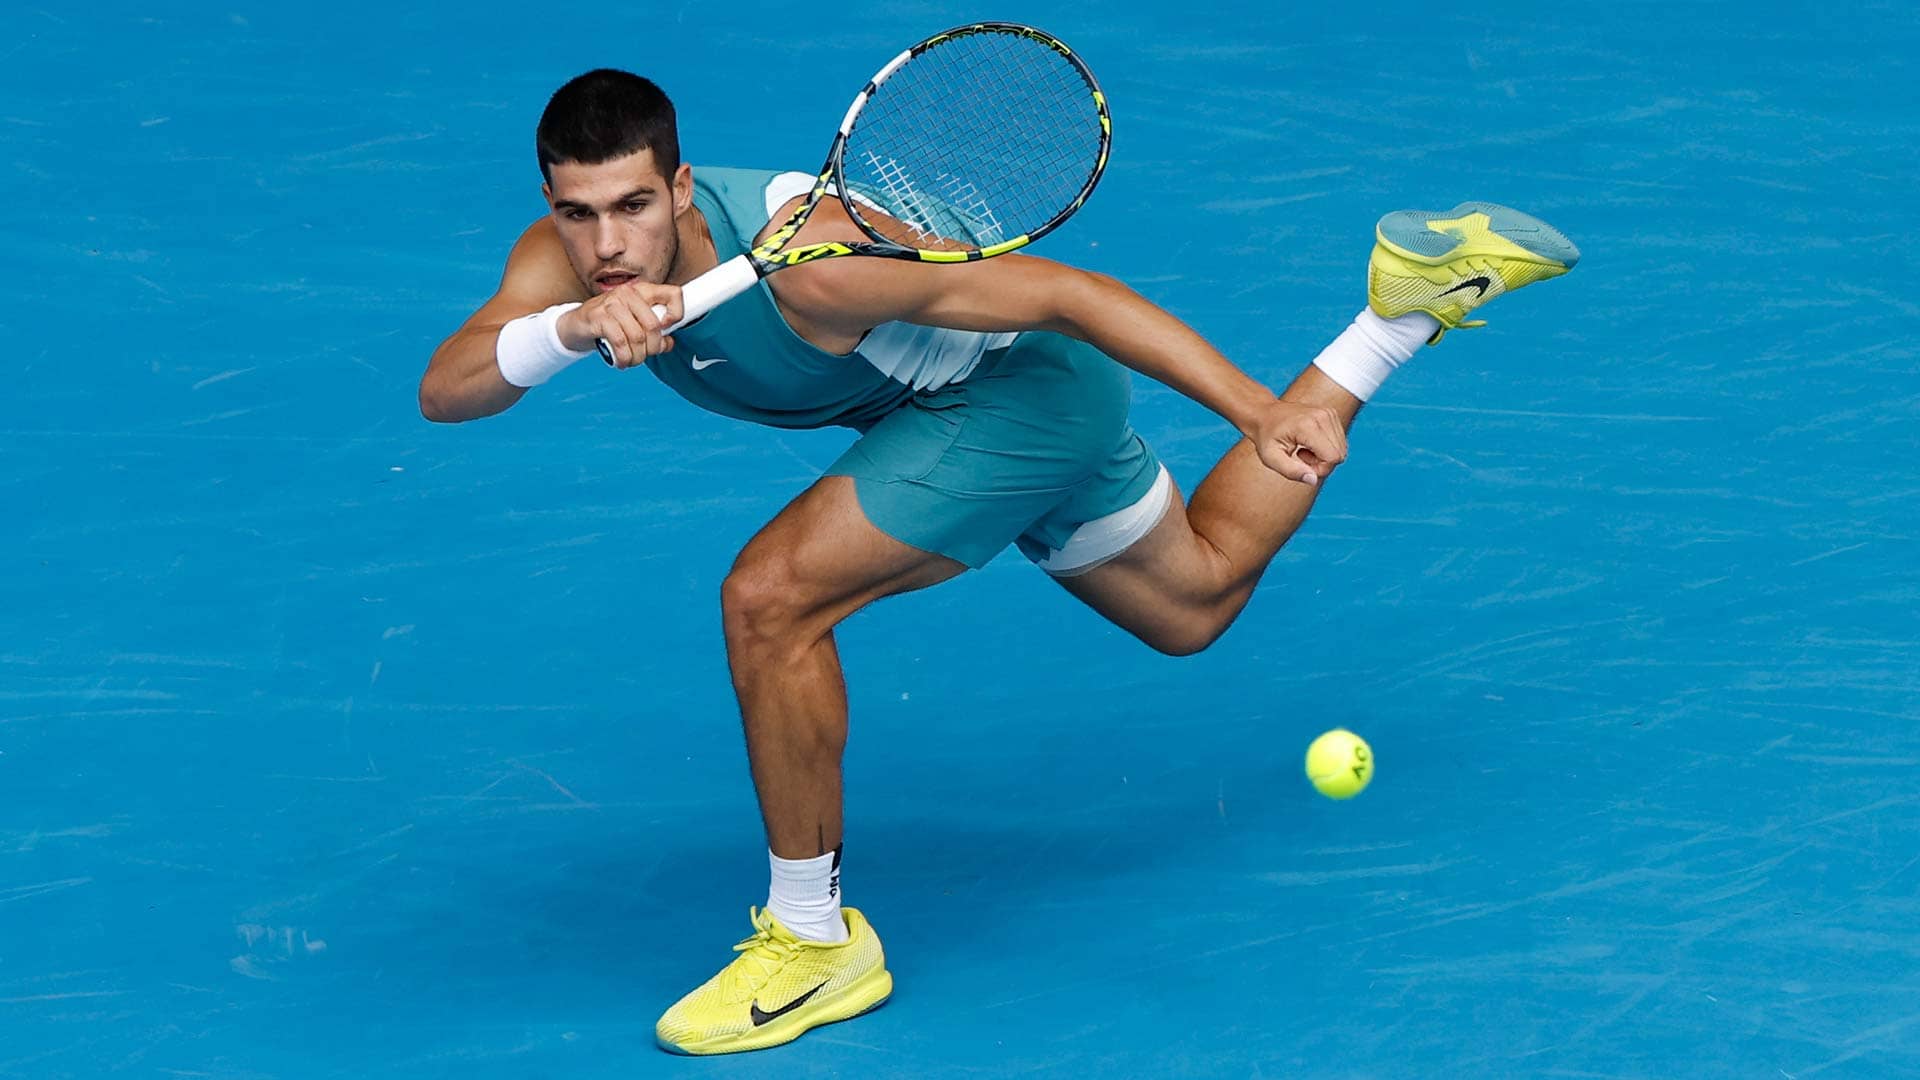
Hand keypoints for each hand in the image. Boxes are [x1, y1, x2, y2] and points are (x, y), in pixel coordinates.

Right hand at [556, 282, 684, 368]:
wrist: (575, 326)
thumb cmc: (608, 325)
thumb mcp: (633, 324)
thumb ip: (653, 332)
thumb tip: (668, 343)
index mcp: (642, 291)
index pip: (673, 294)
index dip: (677, 313)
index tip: (667, 330)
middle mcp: (628, 293)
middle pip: (654, 325)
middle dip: (652, 348)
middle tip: (644, 355)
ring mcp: (612, 303)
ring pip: (638, 337)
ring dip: (637, 357)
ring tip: (631, 360)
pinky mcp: (599, 317)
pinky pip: (620, 342)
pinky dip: (624, 357)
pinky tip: (621, 361)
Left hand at [1249, 399, 1347, 485]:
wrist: (1264, 414)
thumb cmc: (1266, 438)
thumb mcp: (1271, 458)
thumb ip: (1292, 471)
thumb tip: (1313, 480)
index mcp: (1308, 426)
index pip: (1333, 457)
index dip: (1320, 468)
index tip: (1300, 462)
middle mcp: (1323, 416)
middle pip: (1339, 454)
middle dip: (1322, 463)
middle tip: (1300, 456)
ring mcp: (1328, 413)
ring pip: (1341, 449)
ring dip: (1323, 455)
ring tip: (1303, 448)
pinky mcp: (1331, 414)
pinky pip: (1339, 441)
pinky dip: (1326, 447)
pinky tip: (1308, 442)